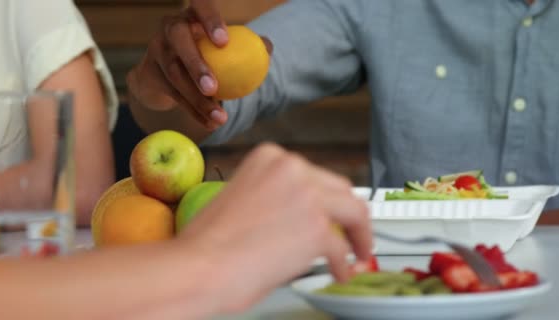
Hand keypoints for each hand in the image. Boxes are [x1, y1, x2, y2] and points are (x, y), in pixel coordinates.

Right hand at [127, 0, 272, 130]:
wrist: (166, 75)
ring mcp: (156, 49)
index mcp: (193, 15)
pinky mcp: (149, 73)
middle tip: (213, 88)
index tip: (224, 42)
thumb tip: (267, 48)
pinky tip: (209, 123)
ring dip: (198, 99)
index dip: (210, 20)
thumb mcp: (224, 50)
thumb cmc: (206, 56)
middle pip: (179, 41)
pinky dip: (193, 111)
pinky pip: (173, 94)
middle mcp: (171, 27)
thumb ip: (249, 46)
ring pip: (175, 74)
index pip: (200, 5)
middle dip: (195, 65)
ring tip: (219, 118)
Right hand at [177, 143, 372, 312]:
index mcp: (270, 157)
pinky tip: (339, 272)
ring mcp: (308, 196)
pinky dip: (344, 264)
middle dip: (349, 215)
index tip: (332, 212)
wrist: (199, 265)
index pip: (314, 175)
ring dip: (359, 236)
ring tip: (359, 253)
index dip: (327, 198)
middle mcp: (293, 169)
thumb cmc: (207, 242)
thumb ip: (274, 198)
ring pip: (354, 212)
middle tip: (353, 233)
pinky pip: (341, 248)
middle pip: (340, 190)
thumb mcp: (239, 198)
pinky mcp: (317, 228)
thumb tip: (297, 219)